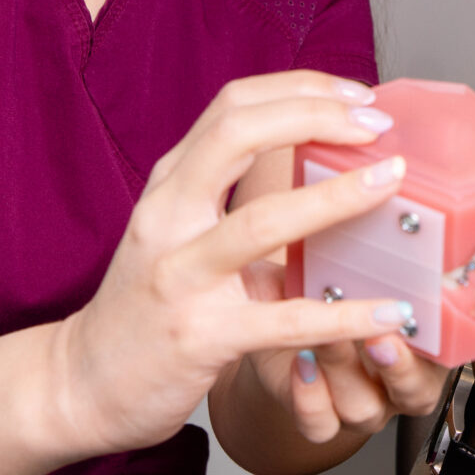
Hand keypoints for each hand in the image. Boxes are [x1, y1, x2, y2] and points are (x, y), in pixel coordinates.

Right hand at [49, 72, 425, 459]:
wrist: (81, 384)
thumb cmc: (143, 307)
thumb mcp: (180, 237)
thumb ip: (238, 206)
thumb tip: (329, 182)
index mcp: (170, 186)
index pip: (233, 106)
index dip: (301, 89)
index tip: (357, 96)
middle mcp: (167, 217)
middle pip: (237, 134)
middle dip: (315, 115)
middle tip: (377, 125)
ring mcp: (180, 276)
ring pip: (261, 221)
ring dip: (336, 197)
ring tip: (392, 183)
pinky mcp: (200, 336)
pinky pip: (285, 321)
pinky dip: (345, 316)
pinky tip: (390, 312)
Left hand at [234, 256, 474, 446]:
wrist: (282, 314)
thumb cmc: (337, 290)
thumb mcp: (374, 269)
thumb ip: (417, 263)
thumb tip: (457, 231)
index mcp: (425, 350)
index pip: (457, 354)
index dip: (470, 342)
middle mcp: (397, 385)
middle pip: (415, 393)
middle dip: (400, 366)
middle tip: (384, 336)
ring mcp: (359, 404)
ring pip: (363, 408)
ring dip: (345, 370)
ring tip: (325, 337)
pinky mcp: (318, 416)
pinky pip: (319, 424)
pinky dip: (309, 396)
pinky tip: (302, 361)